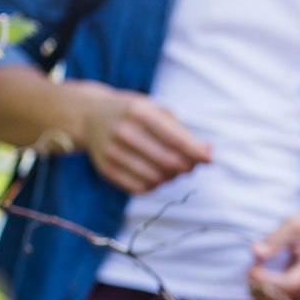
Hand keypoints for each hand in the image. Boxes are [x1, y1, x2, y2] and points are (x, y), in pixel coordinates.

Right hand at [70, 81, 212, 195]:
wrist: (90, 116)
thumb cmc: (133, 114)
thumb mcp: (156, 111)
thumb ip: (183, 132)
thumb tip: (207, 153)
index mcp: (140, 112)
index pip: (177, 140)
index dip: (197, 154)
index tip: (209, 160)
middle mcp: (124, 131)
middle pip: (169, 162)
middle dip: (187, 167)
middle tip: (190, 165)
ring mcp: (112, 151)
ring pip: (156, 178)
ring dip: (172, 178)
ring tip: (172, 168)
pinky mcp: (106, 169)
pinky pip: (140, 188)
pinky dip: (155, 185)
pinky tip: (155, 174)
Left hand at [250, 211, 299, 299]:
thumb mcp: (294, 225)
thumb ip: (275, 240)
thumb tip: (255, 251)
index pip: (291, 284)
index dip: (268, 281)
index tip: (251, 269)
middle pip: (282, 298)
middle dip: (260, 287)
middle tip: (250, 267)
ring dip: (259, 291)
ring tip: (254, 270)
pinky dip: (264, 293)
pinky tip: (260, 277)